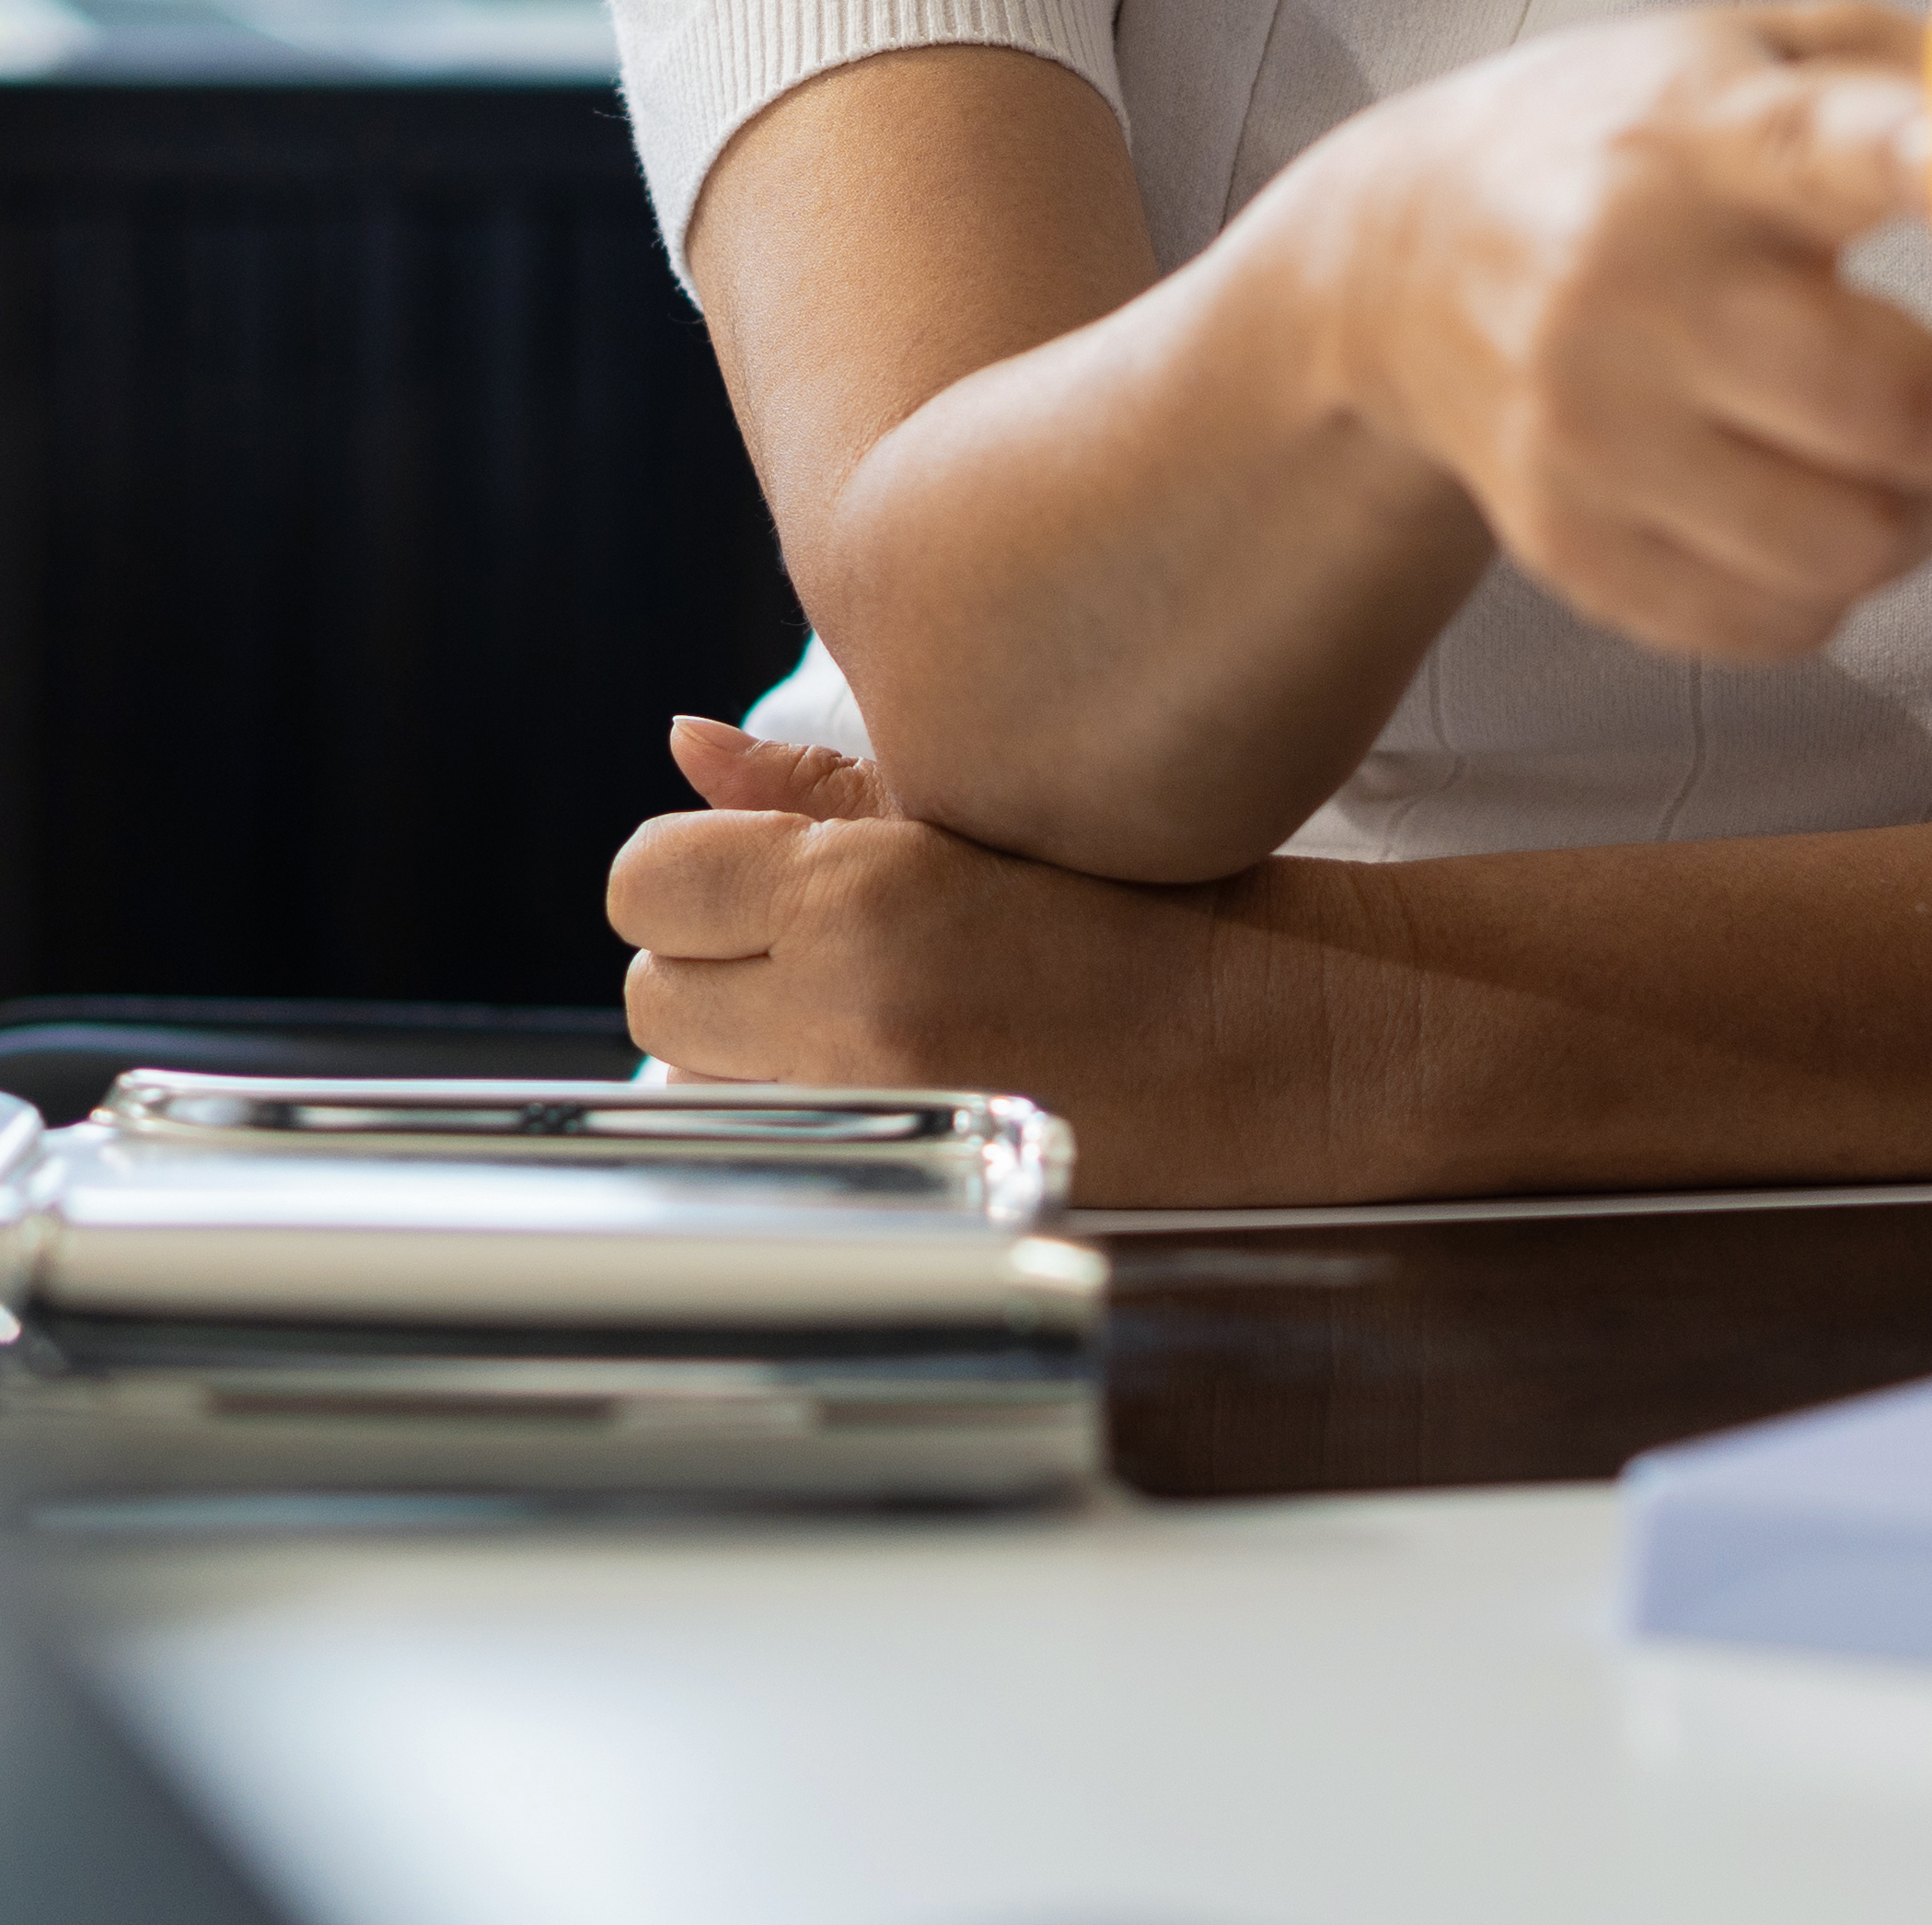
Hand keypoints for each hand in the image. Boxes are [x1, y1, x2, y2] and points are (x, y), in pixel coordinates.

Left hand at [609, 718, 1368, 1203]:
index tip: (753, 869)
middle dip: (709, 962)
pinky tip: (897, 1068)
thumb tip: (687, 747)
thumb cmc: (1156, 898)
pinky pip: (777, 1144)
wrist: (1284, 1038)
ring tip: (862, 1006)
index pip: (647, 877)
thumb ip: (812, 786)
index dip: (689, 869)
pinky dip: (802, 1107)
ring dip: (746, 1043)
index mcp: (859, 891)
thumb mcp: (983, 805)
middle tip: (812, 942)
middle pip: (652, 991)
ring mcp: (873, 1111)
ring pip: (701, 1077)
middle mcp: (846, 1008)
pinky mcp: (906, 1184)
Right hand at [1307, 0, 1931, 664]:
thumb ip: (1913, 70)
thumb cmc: (1626, 141)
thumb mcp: (1750, 49)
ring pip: (1844, 547)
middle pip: (1883, 410)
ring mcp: (1591, 431)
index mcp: (1701, 138)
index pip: (1823, 149)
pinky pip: (1773, 624)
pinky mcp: (1572, 544)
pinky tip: (1808, 511)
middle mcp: (1632, 286)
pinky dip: (1827, 588)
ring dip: (1916, 519)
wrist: (1400, 258)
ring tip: (1901, 462)